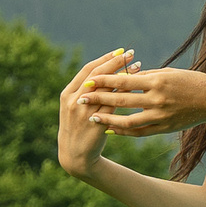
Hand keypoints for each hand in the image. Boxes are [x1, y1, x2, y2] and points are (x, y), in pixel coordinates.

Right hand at [57, 48, 137, 175]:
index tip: (119, 51)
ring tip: (138, 66)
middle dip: (115, 62)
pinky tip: (137, 87)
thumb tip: (103, 71)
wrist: (75, 156)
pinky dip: (125, 93)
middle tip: (130, 53)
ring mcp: (85, 112)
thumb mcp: (75, 108)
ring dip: (124, 75)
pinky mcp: (97, 123)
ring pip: (107, 88)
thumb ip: (85, 92)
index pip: (88, 70)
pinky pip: (114, 104)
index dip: (104, 59)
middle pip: (98, 75)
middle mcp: (74, 101)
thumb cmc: (77, 128)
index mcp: (67, 94)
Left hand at [78, 65, 205, 135]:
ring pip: (128, 120)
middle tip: (82, 98)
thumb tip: (125, 77)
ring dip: (108, 120)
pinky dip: (123, 131)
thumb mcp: (168, 73)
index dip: (106, 80)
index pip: (125, 80)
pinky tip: (111, 130)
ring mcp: (161, 115)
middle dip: (99, 99)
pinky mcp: (164, 128)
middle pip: (122, 100)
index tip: (89, 80)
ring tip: (92, 118)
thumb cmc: (191, 81)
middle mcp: (158, 99)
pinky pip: (139, 131)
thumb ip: (147, 76)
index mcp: (158, 81)